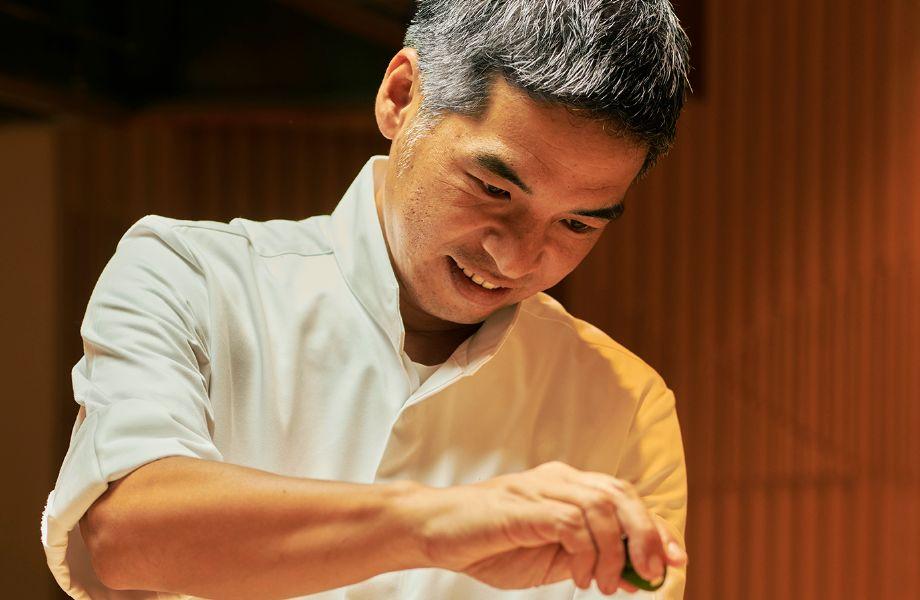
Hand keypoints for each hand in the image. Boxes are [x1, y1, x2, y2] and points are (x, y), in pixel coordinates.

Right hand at [406, 461, 687, 593]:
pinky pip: (571, 521)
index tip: (675, 560)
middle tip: (651, 574)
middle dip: (647, 535)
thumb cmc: (491, 544)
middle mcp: (559, 479)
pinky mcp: (524, 505)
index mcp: (568, 486)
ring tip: (606, 584)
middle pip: (621, 495)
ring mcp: (540, 488)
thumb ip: (591, 559)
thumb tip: (638, 576)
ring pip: (602, 506)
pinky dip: (586, 552)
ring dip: (615, 551)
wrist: (436, 533)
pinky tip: (580, 576)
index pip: (624, 497)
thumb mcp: (552, 559)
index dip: (655, 527)